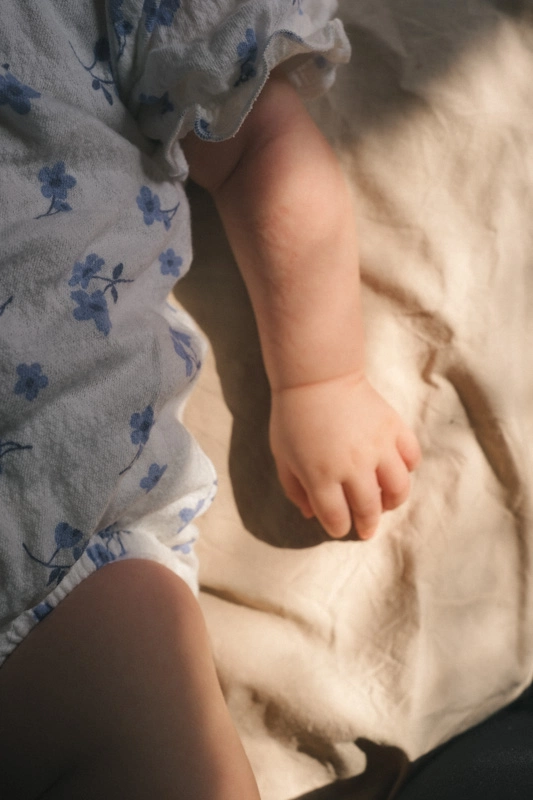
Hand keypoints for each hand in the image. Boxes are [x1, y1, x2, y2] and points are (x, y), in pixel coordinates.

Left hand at [269, 373, 420, 539]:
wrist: (318, 377)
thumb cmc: (293, 417)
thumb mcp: (282, 456)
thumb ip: (295, 489)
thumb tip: (311, 514)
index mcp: (321, 476)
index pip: (337, 518)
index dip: (338, 528)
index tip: (339, 527)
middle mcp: (353, 466)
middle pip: (369, 510)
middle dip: (367, 525)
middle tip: (366, 529)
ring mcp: (378, 447)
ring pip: (398, 490)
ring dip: (392, 503)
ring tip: (385, 503)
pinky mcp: (394, 429)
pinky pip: (411, 458)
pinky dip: (407, 468)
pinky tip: (395, 470)